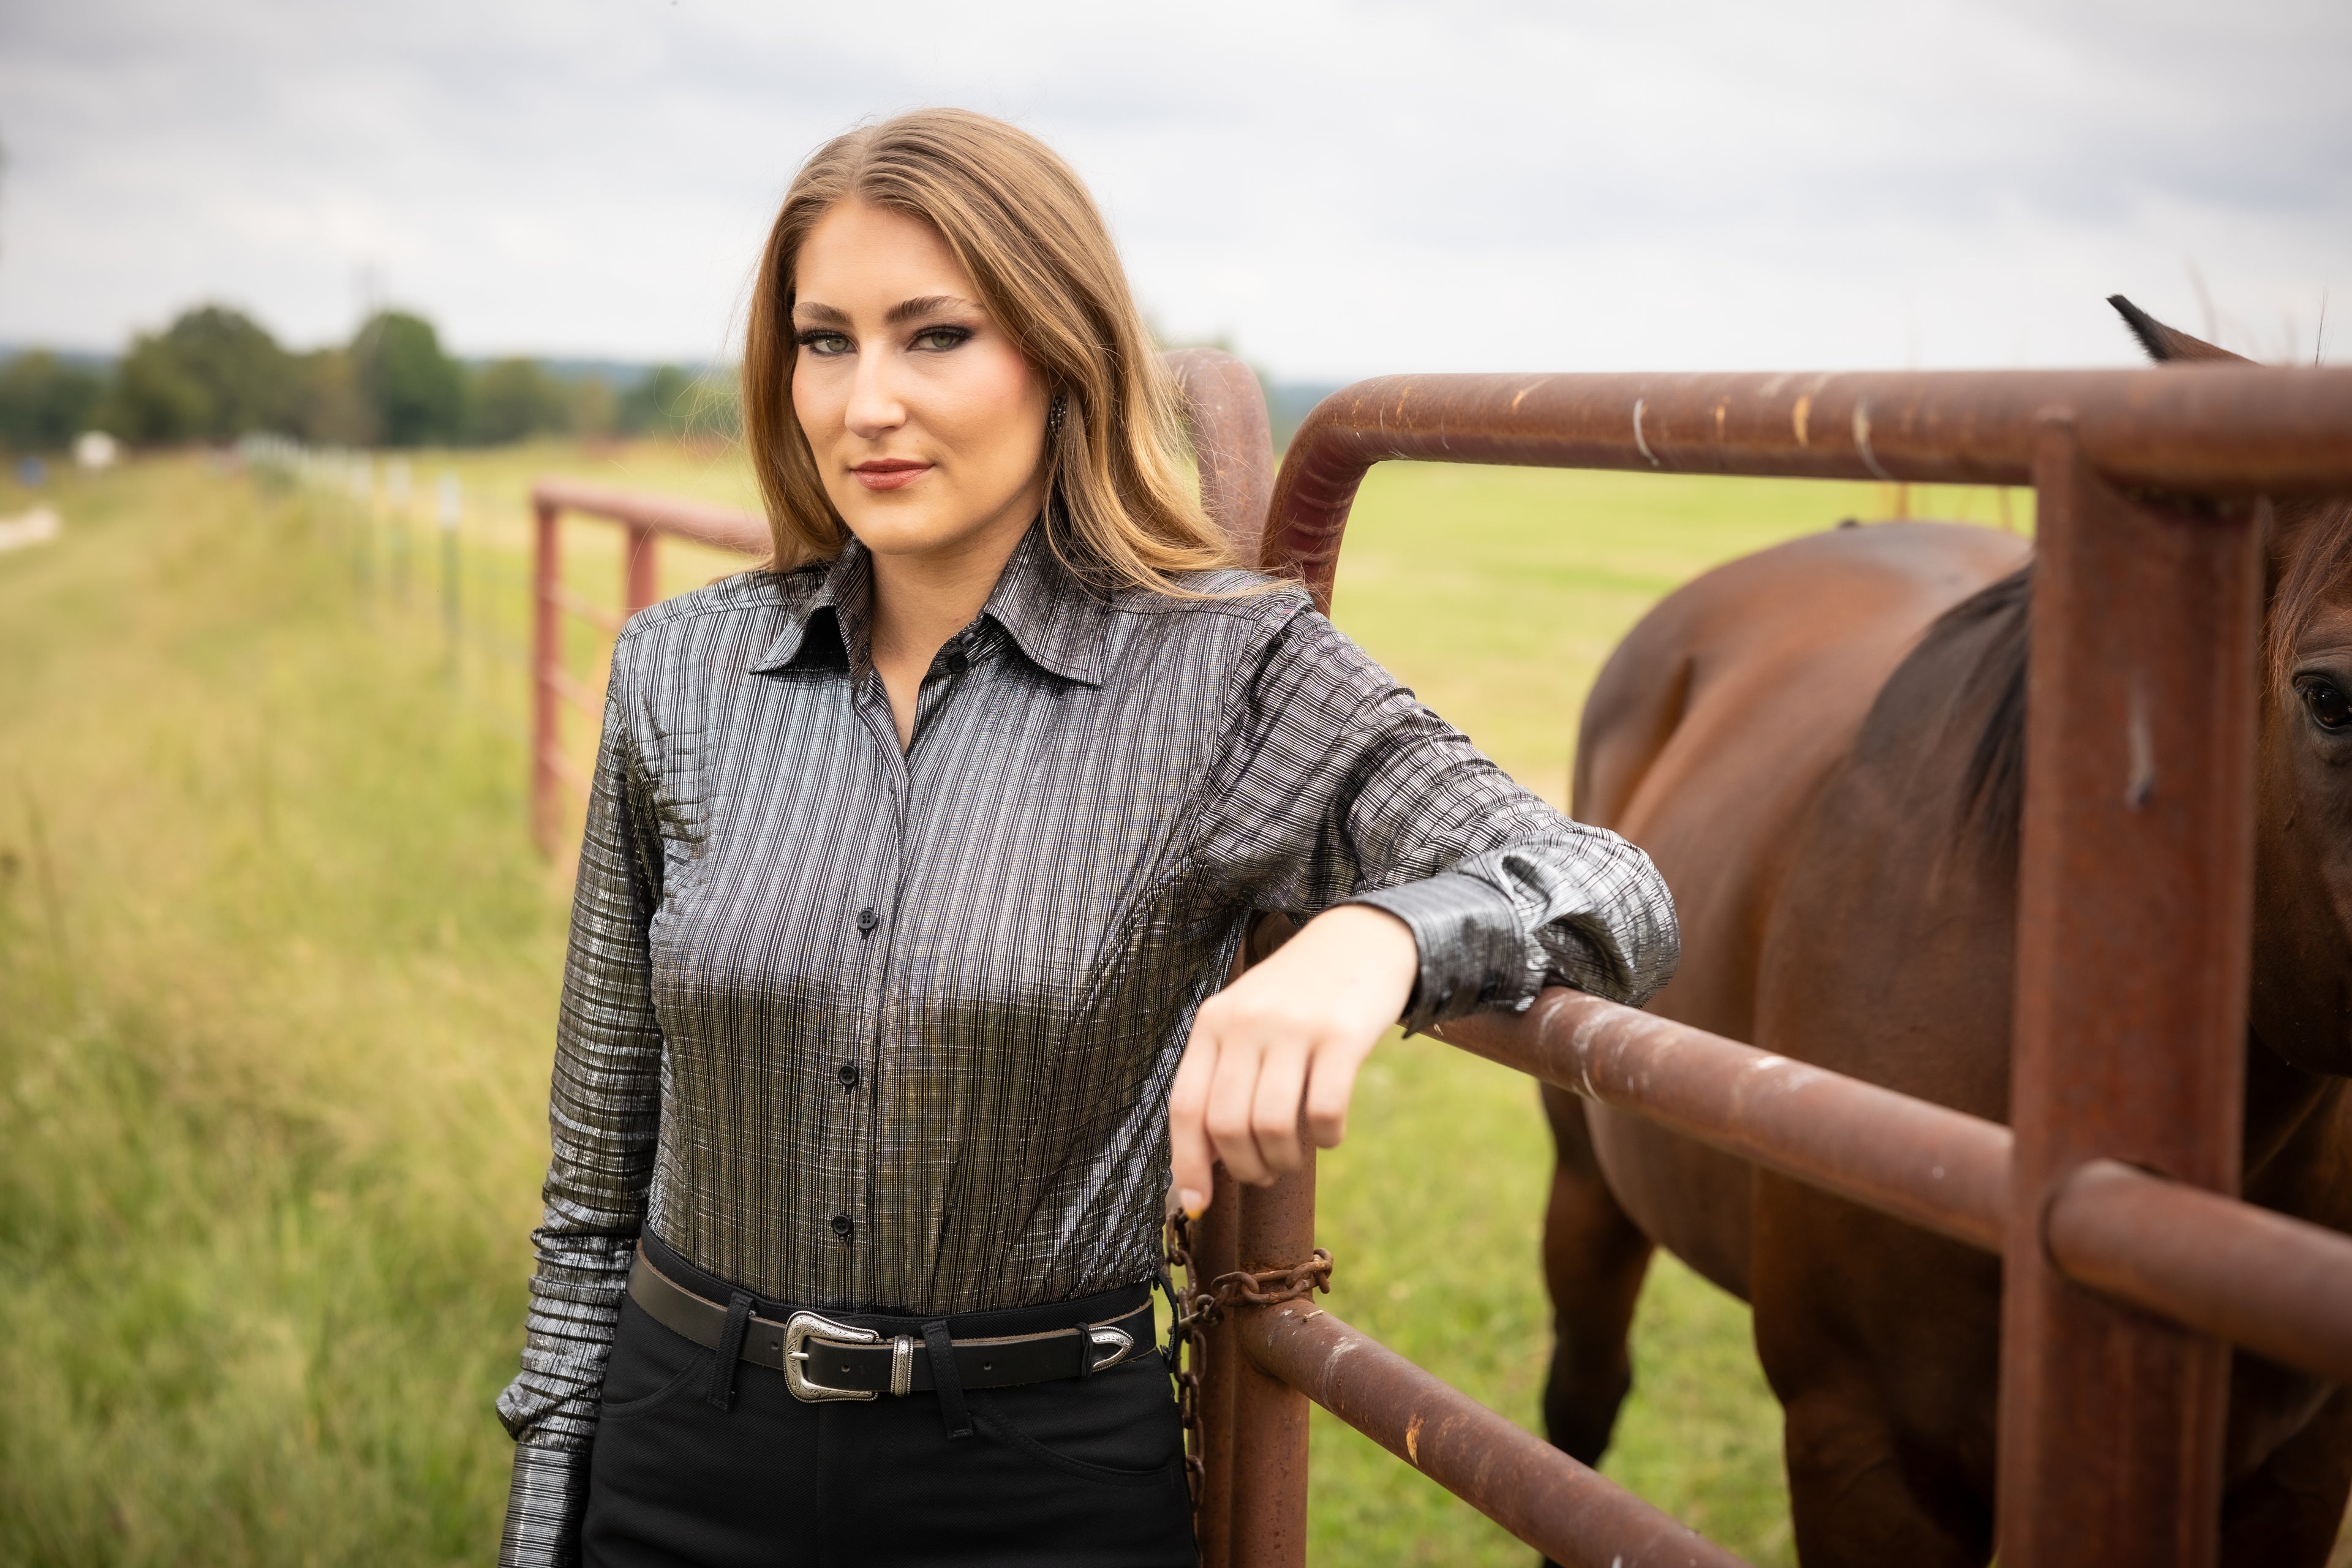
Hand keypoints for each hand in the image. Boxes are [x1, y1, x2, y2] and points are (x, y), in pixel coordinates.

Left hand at [1166, 904, 1416, 1215]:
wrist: (1361, 939)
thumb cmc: (1298, 998)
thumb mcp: (1246, 1022)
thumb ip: (1222, 1080)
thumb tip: (1202, 1166)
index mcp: (1213, 1023)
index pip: (1186, 1106)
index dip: (1188, 1164)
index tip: (1198, 1204)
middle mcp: (1246, 1022)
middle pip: (1228, 1125)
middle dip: (1246, 1167)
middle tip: (1265, 1172)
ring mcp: (1293, 1027)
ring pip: (1272, 1125)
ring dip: (1284, 1159)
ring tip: (1295, 1156)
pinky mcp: (1341, 1034)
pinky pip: (1324, 1111)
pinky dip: (1326, 1138)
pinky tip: (1329, 1133)